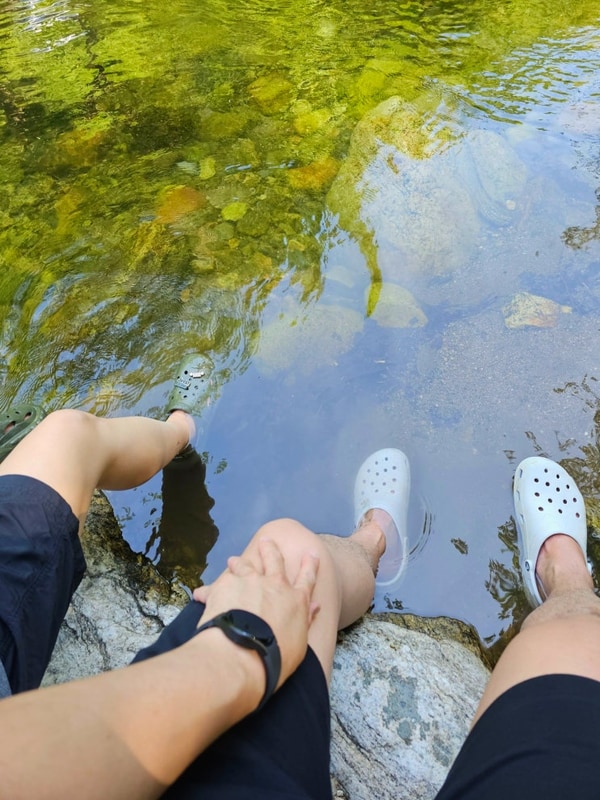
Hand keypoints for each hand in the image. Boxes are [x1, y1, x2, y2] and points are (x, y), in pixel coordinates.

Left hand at [193, 538, 319, 688]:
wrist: (242, 654)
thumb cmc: (274, 657)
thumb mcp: (299, 643)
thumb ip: (304, 620)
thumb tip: (314, 606)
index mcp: (295, 600)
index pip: (307, 578)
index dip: (310, 565)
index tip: (311, 553)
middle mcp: (274, 585)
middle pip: (274, 560)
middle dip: (271, 549)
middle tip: (266, 540)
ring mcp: (249, 582)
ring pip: (245, 564)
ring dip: (239, 562)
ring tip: (234, 559)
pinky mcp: (225, 586)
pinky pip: (215, 586)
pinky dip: (208, 591)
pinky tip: (200, 594)